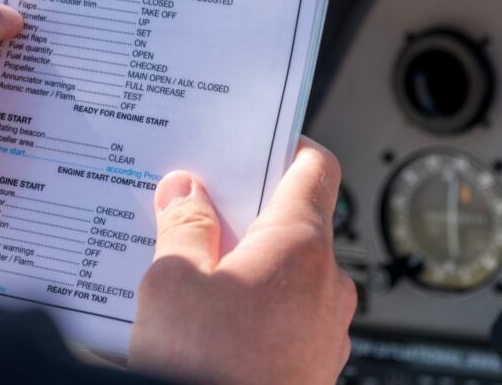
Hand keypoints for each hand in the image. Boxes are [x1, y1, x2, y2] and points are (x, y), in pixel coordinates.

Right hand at [130, 138, 356, 384]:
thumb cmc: (208, 370)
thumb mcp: (172, 285)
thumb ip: (184, 227)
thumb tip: (186, 192)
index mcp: (301, 244)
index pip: (315, 168)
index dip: (287, 146)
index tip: (258, 140)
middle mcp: (329, 283)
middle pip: (297, 223)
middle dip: (248, 214)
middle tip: (200, 209)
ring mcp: (328, 332)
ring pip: (290, 277)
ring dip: (249, 268)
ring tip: (193, 273)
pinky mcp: (313, 370)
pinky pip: (288, 321)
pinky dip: (256, 311)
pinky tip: (210, 325)